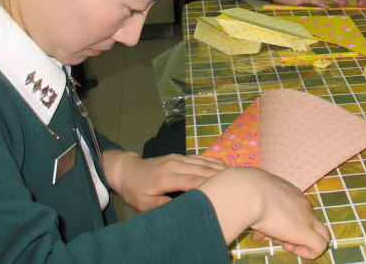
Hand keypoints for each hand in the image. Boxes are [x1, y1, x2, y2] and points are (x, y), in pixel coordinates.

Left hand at [102, 150, 227, 211]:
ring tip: (237, 177)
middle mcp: (175, 164)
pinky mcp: (180, 156)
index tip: (225, 194)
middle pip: (203, 169)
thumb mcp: (142, 203)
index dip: (210, 186)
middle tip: (238, 186)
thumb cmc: (135, 189)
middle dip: (221, 177)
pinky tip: (225, 167)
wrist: (127, 169)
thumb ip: (161, 206)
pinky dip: (214, 162)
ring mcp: (178, 157)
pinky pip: (201, 157)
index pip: (193, 181)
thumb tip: (182, 208)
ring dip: (221, 169)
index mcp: (166, 177)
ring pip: (204, 162)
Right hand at [199, 167, 328, 258]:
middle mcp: (301, 202)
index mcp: (288, 191)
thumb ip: (255, 205)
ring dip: (300, 243)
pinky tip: (291, 248)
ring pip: (319, 233)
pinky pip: (319, 247)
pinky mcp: (305, 232)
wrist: (247, 191)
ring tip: (279, 240)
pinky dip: (308, 252)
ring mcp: (305, 217)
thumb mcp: (252, 194)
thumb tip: (251, 219)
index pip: (295, 208)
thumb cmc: (244, 190)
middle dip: (293, 232)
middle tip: (276, 236)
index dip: (286, 221)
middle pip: (309, 220)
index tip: (270, 225)